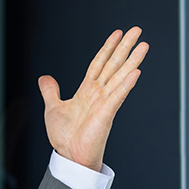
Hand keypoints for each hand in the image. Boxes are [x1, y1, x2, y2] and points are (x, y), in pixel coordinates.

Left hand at [38, 27, 147, 170]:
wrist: (69, 157)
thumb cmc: (65, 137)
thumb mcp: (53, 108)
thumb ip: (51, 92)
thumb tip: (44, 78)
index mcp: (87, 91)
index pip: (99, 64)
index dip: (107, 48)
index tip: (117, 33)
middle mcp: (98, 94)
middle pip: (114, 65)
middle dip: (125, 47)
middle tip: (137, 31)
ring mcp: (104, 103)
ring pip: (120, 77)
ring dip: (132, 61)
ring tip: (144, 46)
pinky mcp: (106, 114)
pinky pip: (118, 96)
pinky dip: (126, 85)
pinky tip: (136, 72)